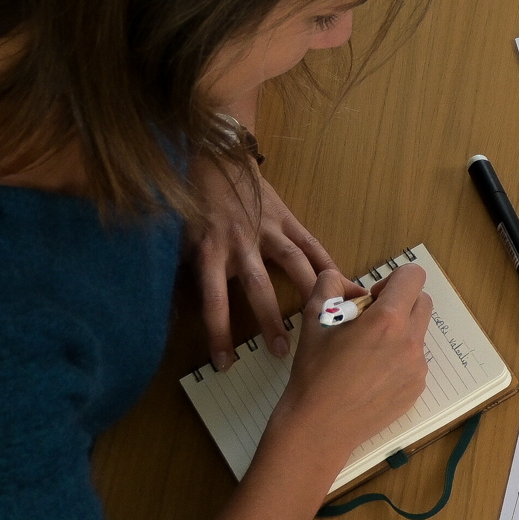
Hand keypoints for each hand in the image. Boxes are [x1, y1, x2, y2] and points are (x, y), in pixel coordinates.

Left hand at [187, 157, 336, 370]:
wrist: (212, 156)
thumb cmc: (191, 201)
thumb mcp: (176, 238)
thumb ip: (180, 273)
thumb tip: (173, 317)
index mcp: (208, 250)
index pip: (213, 301)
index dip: (218, 334)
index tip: (225, 363)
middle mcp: (240, 243)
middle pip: (258, 288)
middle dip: (270, 322)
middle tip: (282, 353)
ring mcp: (268, 229)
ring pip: (294, 266)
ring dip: (311, 296)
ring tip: (327, 321)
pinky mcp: (287, 219)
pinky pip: (311, 245)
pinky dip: (328, 265)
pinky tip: (346, 285)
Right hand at [268, 267, 431, 461]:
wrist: (320, 424)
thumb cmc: (314, 371)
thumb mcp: (314, 318)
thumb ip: (330, 284)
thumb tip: (352, 285)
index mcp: (387, 320)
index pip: (414, 277)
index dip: (393, 280)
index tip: (373, 298)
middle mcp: (410, 342)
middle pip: (423, 302)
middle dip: (400, 303)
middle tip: (370, 321)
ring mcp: (418, 367)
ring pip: (419, 333)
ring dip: (400, 331)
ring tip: (367, 351)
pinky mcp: (417, 388)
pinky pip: (416, 360)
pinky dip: (399, 358)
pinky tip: (371, 374)